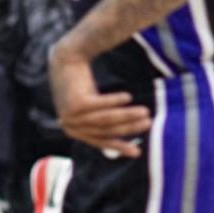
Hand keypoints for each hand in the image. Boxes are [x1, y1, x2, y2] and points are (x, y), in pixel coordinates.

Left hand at [49, 41, 150, 158]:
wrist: (65, 59)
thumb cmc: (81, 85)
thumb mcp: (91, 108)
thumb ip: (103, 123)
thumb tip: (126, 140)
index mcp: (74, 131)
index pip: (101, 142)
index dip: (120, 147)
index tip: (138, 153)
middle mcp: (70, 126)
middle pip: (105, 130)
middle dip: (129, 128)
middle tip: (148, 124)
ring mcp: (71, 115)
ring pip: (106, 118)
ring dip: (128, 116)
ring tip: (145, 112)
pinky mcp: (76, 102)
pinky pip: (101, 104)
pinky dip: (116, 101)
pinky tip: (129, 97)